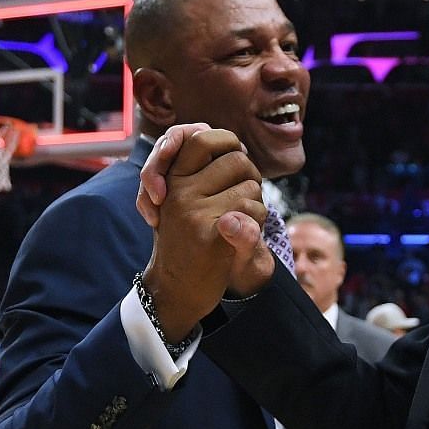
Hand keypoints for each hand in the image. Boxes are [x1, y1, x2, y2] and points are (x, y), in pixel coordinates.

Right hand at [141, 128, 272, 341]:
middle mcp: (179, 190)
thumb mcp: (185, 202)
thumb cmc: (188, 242)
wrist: (178, 291)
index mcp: (172, 178)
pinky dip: (256, 224)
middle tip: (240, 199)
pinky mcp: (212, 234)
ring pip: (250, 187)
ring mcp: (193, 211)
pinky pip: (252, 214)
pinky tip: (240, 237)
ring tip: (236, 224)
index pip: (203, 137)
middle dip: (249, 176)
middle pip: (237, 160)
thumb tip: (238, 146)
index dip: (226, 142)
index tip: (232, 156)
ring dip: (255, 205)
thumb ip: (204, 172)